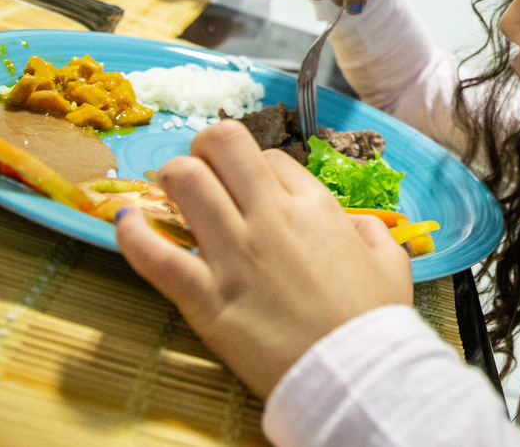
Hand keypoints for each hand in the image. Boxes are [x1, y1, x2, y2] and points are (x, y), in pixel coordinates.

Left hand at [115, 119, 413, 397]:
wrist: (352, 375)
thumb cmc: (374, 320)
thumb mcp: (391, 261)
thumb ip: (372, 230)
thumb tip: (352, 223)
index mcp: (314, 206)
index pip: (269, 157)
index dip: (255, 168)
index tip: (251, 191)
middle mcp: (270, 217)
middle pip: (222, 144)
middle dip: (204, 148)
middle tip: (201, 171)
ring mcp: (234, 254)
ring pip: (184, 181)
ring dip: (170, 178)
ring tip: (168, 194)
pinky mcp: (205, 297)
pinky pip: (154, 253)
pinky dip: (132, 232)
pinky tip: (128, 222)